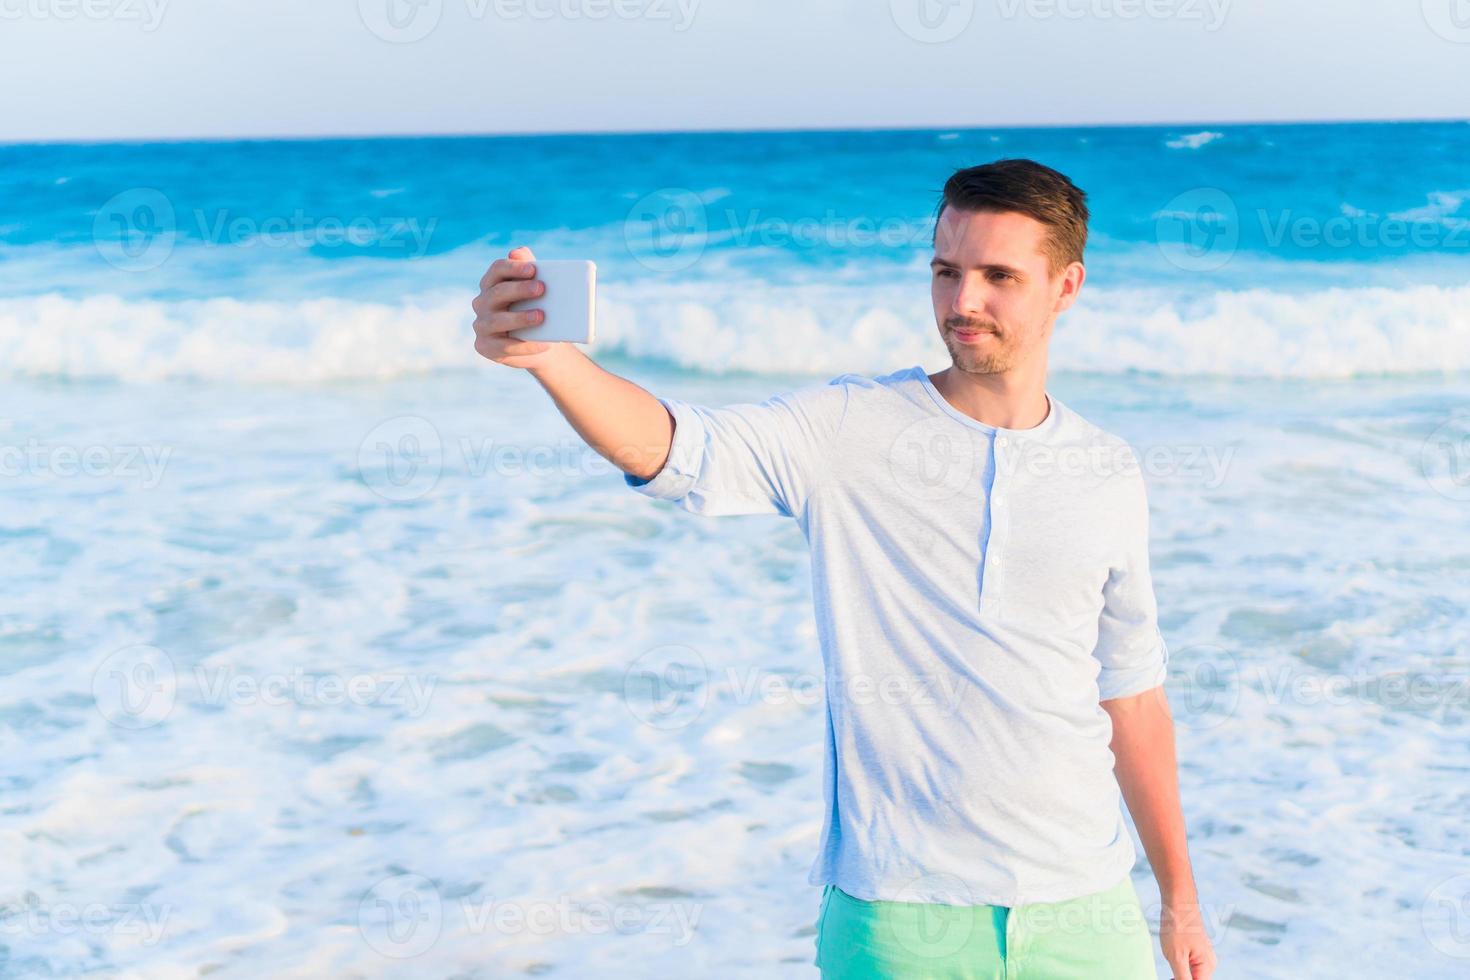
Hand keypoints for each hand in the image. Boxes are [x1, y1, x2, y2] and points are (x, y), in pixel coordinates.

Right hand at [471, 246, 570, 370]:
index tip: (533, 269)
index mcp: (492, 284)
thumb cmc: (535, 309)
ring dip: (520, 318)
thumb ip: (529, 269)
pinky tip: (544, 344)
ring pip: (498, 320)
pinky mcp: (485, 346)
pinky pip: (504, 346)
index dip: (514, 267)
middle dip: (519, 289)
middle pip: (497, 292)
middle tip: (541, 288)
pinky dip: (525, 346)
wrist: (538, 341)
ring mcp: (481, 325)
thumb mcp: (535, 290)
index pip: (498, 269)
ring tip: (541, 316)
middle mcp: (482, 302)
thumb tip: (519, 252)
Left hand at [1160, 895, 1216, 978]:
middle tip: (1167, 973)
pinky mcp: (1195, 951)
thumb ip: (1183, 978)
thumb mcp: (1176, 957)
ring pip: (1191, 975)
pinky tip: (1170, 956)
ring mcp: (1202, 957)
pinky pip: (1188, 966)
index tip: (1170, 977)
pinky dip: (1178, 967)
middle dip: (1179, 979)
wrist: (1178, 902)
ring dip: (1178, 974)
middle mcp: (1208, 964)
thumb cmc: (1177, 927)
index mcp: (1207, 967)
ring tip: (1169, 958)